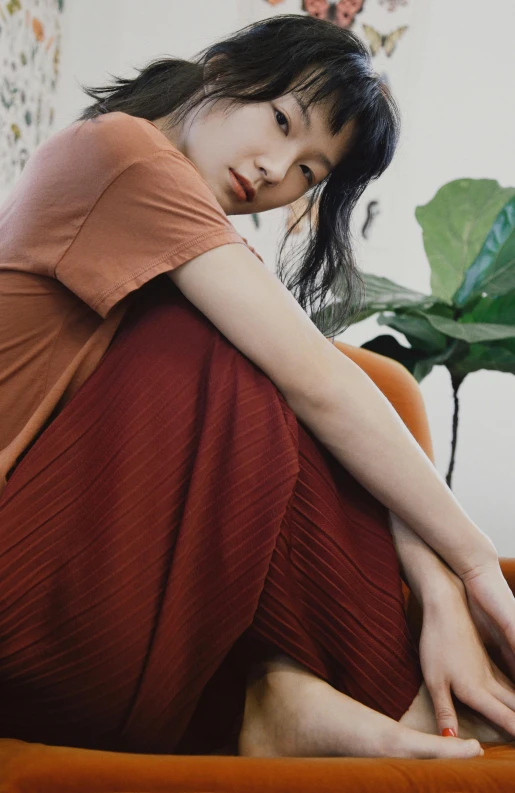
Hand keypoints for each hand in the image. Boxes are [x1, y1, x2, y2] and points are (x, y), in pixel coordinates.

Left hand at [419, 575, 514, 738]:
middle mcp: (490, 682)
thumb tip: (452, 740)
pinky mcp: (486, 660)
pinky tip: (513, 697)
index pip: (506, 718)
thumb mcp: (434, 681)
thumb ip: (445, 711)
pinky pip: (509, 682)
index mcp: (478, 691)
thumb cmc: (436, 644)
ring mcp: (490, 670)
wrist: (446, 608)